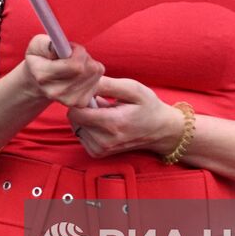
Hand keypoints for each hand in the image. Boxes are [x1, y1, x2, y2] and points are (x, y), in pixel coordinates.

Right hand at [21, 34, 103, 107]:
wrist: (38, 84)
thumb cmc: (39, 60)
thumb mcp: (36, 45)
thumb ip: (47, 43)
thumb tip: (62, 46)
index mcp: (44, 76)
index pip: (75, 66)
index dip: (78, 52)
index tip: (71, 47)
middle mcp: (57, 92)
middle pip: (89, 69)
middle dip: (84, 56)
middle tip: (72, 55)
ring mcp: (70, 100)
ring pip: (95, 73)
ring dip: (89, 64)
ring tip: (74, 64)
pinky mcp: (81, 103)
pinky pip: (97, 81)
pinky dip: (92, 74)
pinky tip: (78, 74)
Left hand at [65, 75, 185, 159]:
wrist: (159, 130)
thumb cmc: (147, 106)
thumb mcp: (133, 89)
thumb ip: (108, 85)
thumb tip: (85, 82)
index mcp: (113, 124)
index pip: (77, 112)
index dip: (80, 98)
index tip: (91, 91)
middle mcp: (105, 141)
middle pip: (74, 118)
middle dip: (82, 106)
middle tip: (100, 100)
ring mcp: (100, 150)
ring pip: (76, 126)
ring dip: (85, 116)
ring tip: (104, 111)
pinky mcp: (97, 153)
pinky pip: (80, 134)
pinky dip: (87, 126)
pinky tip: (102, 121)